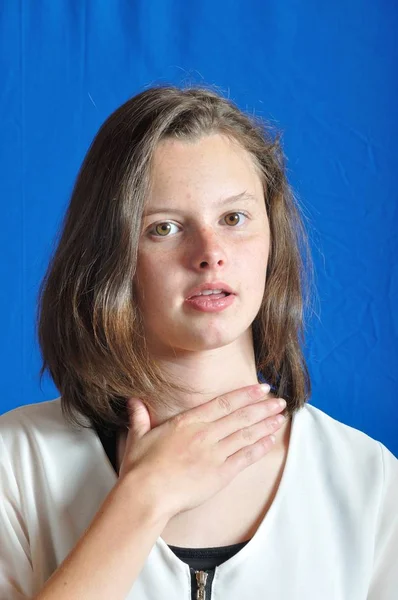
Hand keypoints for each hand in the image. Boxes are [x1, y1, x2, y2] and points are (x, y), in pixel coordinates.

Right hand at [118, 384, 286, 518]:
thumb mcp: (139, 437)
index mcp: (188, 421)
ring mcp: (215, 454)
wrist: (145, 495)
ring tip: (281, 417)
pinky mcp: (220, 474)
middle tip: (280, 401)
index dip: (245, 395)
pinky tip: (271, 440)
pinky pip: (245, 458)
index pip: (224, 403)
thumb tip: (134, 401)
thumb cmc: (140, 467)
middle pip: (241, 416)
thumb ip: (140, 416)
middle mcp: (205, 434)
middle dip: (263, 407)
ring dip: (266, 424)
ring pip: (246, 434)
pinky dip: (260, 447)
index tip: (261, 388)